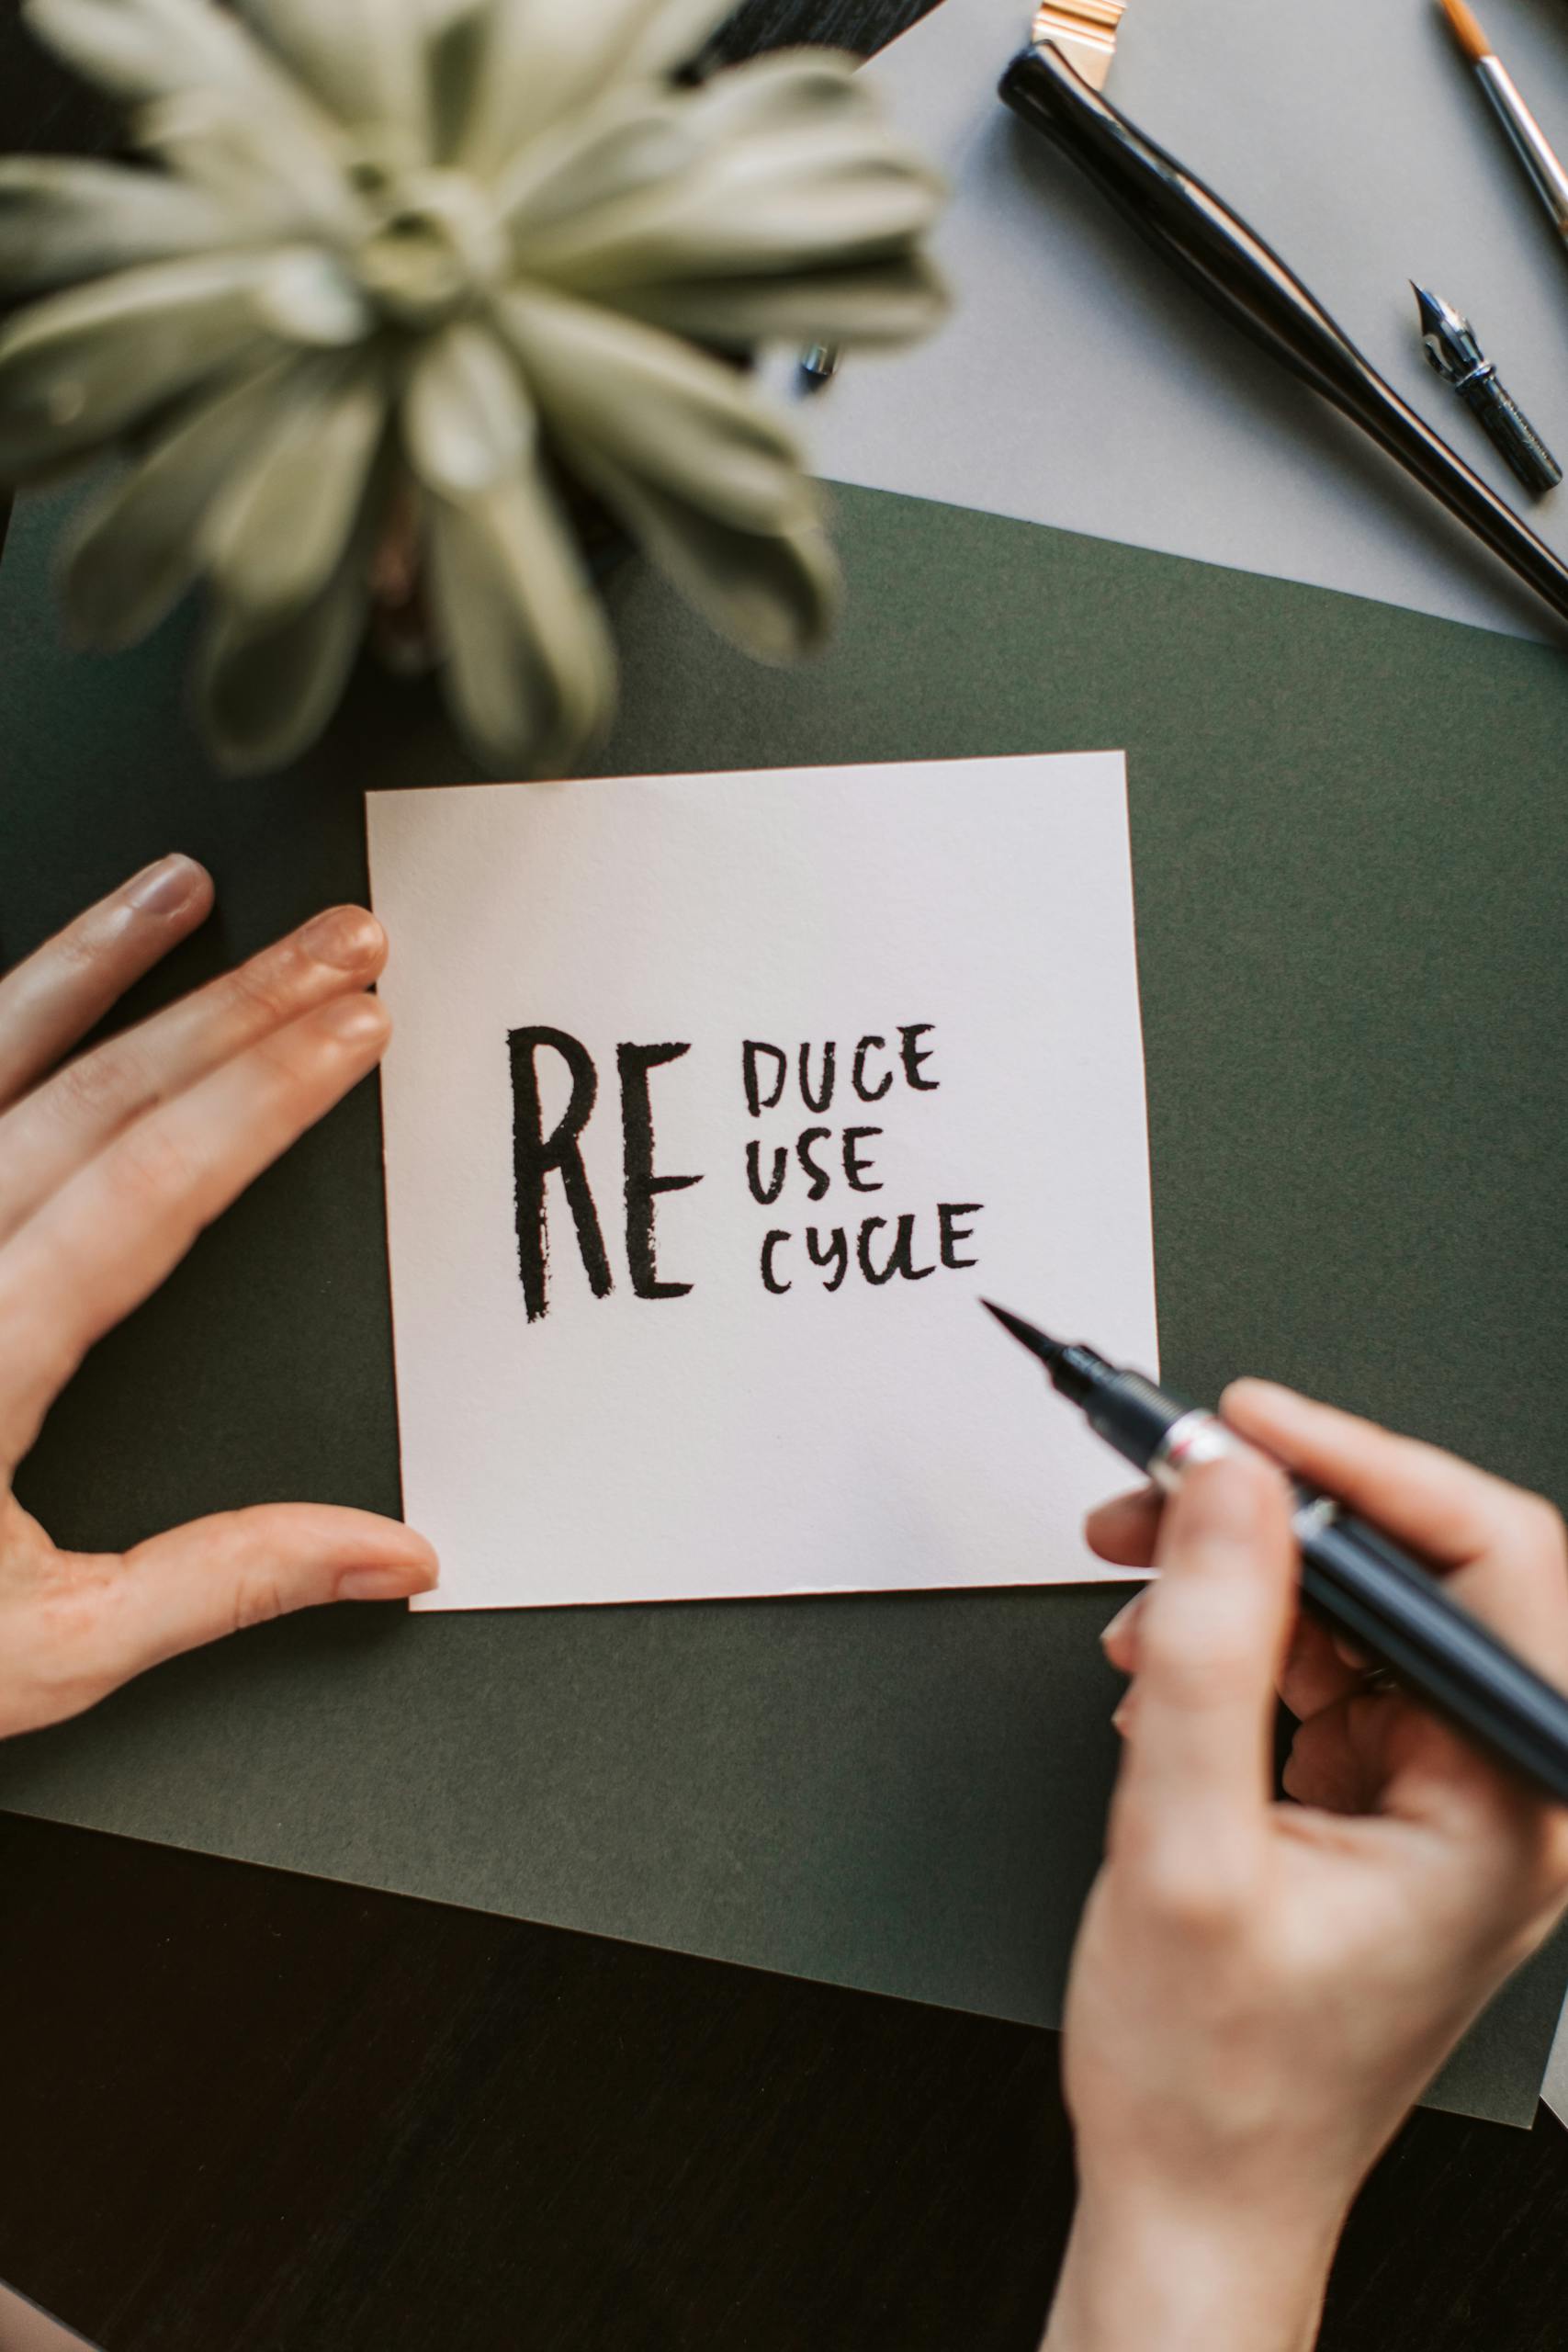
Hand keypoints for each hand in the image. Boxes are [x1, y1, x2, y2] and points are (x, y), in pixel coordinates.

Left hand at [0, 856, 436, 1740]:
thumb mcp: (44, 1650)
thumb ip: (220, 1584)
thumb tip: (388, 1554)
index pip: (143, 1188)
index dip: (262, 1097)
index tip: (351, 1029)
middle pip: (92, 1099)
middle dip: (235, 1008)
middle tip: (340, 946)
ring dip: (92, 964)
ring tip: (179, 891)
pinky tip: (27, 973)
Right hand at [1045, 1383, 1567, 2351]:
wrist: (1195, 2190)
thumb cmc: (1213, 2081)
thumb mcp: (1183, 1847)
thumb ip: (1209, 1649)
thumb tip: (1228, 1490)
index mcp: (1508, 1807)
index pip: (1482, 1561)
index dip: (1358, 1465)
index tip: (1247, 1424)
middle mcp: (1502, 1794)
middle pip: (1414, 1574)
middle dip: (1272, 1523)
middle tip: (1162, 1494)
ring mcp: (1451, 1799)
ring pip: (1358, 1612)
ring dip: (1242, 1585)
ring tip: (1142, 1598)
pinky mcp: (1394, 1804)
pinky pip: (1327, 1671)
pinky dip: (1239, 1648)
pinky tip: (1167, 1671)